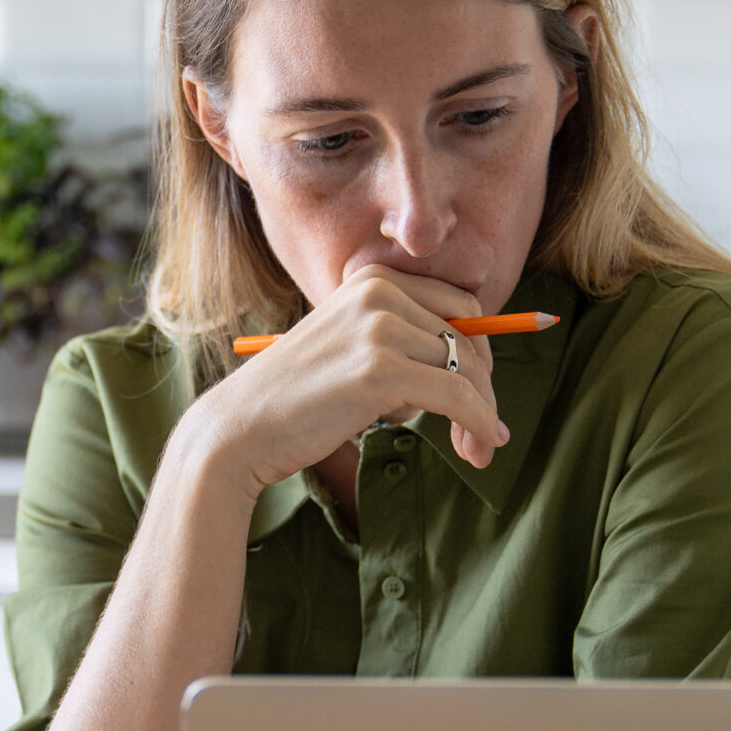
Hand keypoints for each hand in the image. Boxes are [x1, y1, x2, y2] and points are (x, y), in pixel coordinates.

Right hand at [190, 265, 509, 494]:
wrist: (242, 427)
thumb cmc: (297, 398)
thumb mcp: (350, 346)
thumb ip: (401, 340)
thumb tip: (475, 360)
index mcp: (373, 280)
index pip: (459, 308)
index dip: (480, 354)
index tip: (482, 394)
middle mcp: (379, 292)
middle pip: (469, 337)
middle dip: (485, 387)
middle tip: (489, 430)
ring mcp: (379, 328)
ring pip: (466, 370)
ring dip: (481, 414)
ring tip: (479, 450)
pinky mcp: (381, 370)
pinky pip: (457, 396)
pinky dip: (479, 423)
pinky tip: (482, 446)